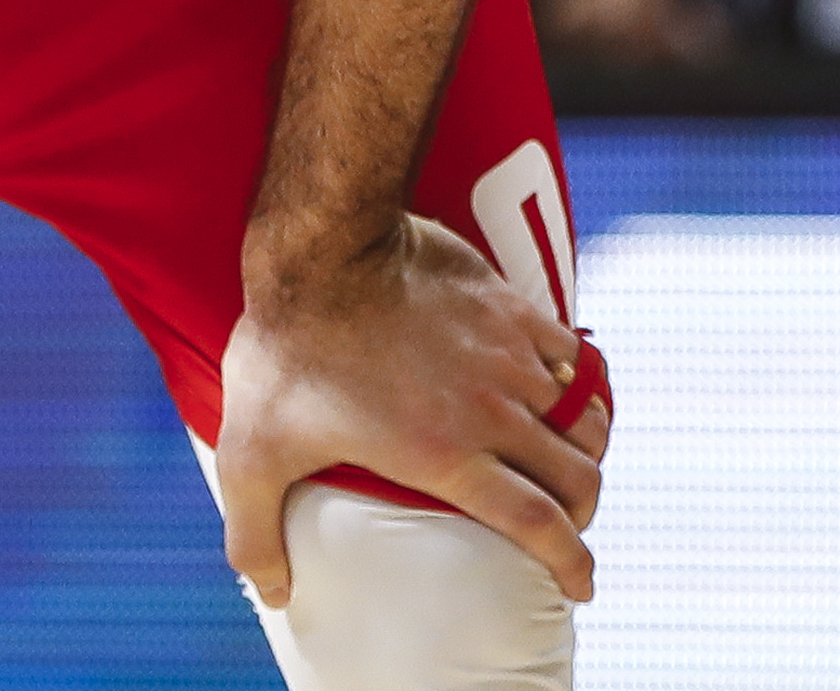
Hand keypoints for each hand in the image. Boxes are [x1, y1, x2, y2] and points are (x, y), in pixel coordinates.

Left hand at [216, 214, 609, 608]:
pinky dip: (582, 382)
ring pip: (585, 416)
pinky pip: (573, 354)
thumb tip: (276, 593)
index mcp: (446, 457)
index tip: (579, 585)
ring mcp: (507, 355)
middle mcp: (492, 412)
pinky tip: (564, 388)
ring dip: (588, 449)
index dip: (571, 563)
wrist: (322, 247)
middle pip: (577, 475)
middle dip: (583, 509)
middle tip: (568, 521)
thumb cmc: (287, 349)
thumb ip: (255, 533)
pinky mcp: (508, 305)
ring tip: (572, 461)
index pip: (538, 525)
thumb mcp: (251, 454)